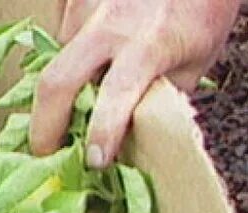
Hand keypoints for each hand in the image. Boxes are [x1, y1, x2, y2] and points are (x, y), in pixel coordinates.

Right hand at [30, 0, 238, 166]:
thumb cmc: (203, 12)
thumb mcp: (194, 64)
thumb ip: (161, 98)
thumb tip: (135, 137)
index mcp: (150, 44)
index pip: (117, 95)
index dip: (102, 133)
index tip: (94, 161)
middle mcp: (111, 22)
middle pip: (57, 80)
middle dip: (44, 125)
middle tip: (45, 152)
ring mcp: (88, 4)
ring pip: (57, 60)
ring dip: (61, 89)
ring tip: (73, 109)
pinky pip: (63, 36)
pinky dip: (72, 58)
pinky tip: (90, 63)